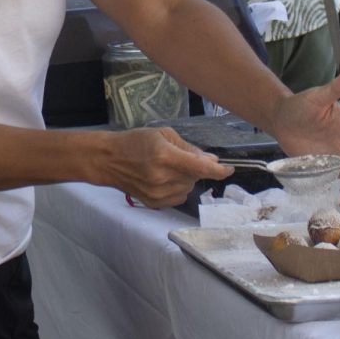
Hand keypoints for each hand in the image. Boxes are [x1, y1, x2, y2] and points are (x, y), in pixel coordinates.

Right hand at [98, 125, 231, 207]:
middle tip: (179, 157)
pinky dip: (179, 188)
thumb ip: (189, 148)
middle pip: (195, 177)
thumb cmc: (136, 141)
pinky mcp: (154, 203)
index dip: (219, 170)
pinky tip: (164, 179)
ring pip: (189, 188)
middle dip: (196, 168)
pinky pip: (179, 197)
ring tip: (168, 167)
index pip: (200, 167)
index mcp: (165, 156)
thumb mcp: (163, 135)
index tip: (230, 169)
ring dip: (187, 178)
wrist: (109, 160)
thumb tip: (211, 160)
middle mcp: (162, 177)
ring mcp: (157, 193)